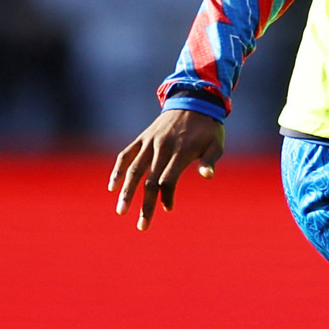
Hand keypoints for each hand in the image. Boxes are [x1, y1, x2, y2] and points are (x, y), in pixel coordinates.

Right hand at [110, 109, 225, 229]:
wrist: (193, 101)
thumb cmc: (208, 129)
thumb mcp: (216, 144)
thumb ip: (210, 161)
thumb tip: (207, 176)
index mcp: (180, 151)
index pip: (168, 179)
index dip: (166, 196)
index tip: (168, 208)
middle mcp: (162, 147)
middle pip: (149, 180)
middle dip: (145, 204)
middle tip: (142, 227)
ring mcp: (149, 142)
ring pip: (134, 170)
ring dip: (126, 192)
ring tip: (121, 211)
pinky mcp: (142, 138)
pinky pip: (126, 155)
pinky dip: (118, 170)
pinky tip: (112, 186)